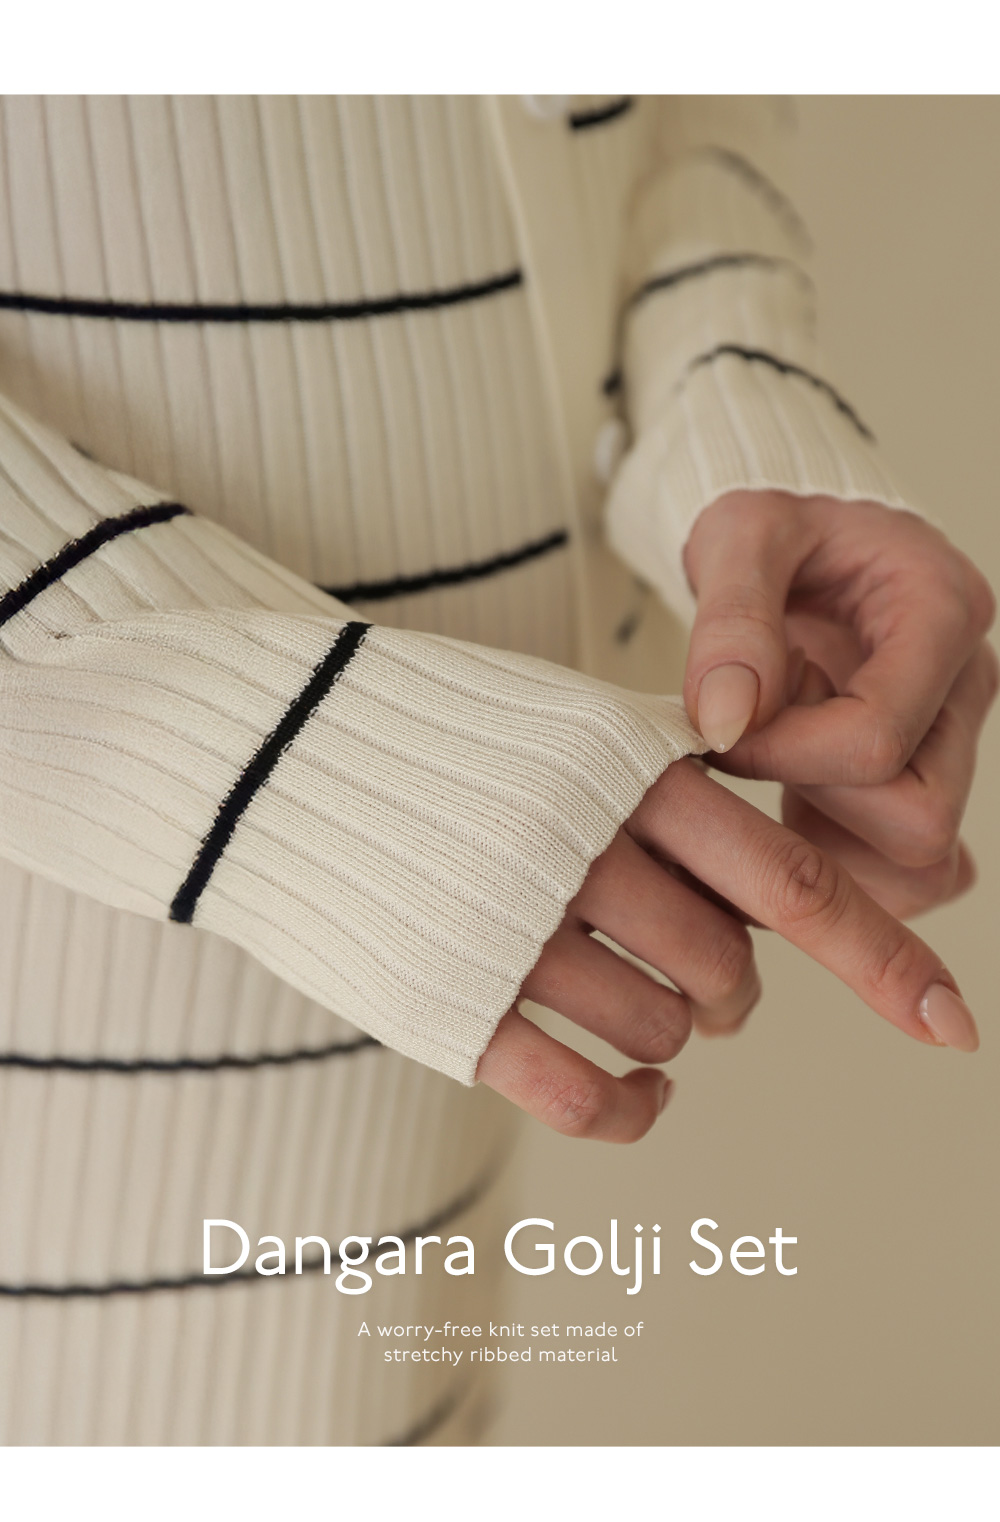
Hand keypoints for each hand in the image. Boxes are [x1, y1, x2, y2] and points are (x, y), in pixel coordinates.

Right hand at [476, 758, 978, 1142]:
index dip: (886, 958)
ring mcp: (514, 926)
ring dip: (675, 1036)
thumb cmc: (442, 734)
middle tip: (714, 985)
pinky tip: (644, 1092)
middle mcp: (581, 845)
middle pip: (732, 968)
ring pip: (661, 1029)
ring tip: (646, 1008)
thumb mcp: (570, 723)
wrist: (273, 743)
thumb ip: (673, 781)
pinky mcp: (450, 999)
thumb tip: (783, 869)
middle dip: (740, 994)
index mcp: (625, 767)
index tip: (953, 1028)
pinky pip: (581, 1095)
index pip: (791, 877)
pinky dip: (632, 1108)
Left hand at [683, 490, 997, 917]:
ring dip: (827, 846)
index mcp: (941, 614)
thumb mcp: (740, 535)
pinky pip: (904, 875)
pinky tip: (782, 800)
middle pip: (919, 819)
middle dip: (812, 803)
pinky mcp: (924, 785)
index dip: (782, 755)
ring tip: (772, 770)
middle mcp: (964, 691)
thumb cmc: (777, 529)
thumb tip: (724, 719)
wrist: (798, 542)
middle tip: (754, 747)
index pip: (878, 739)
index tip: (718, 728)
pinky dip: (835, 862)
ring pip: (919, 865)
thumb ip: (731, 620)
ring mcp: (952, 746)